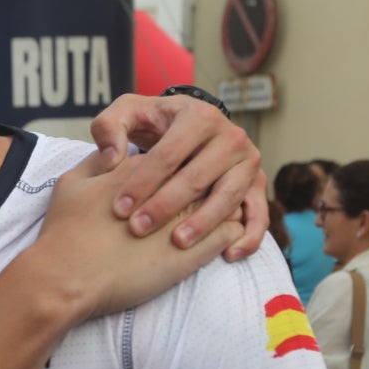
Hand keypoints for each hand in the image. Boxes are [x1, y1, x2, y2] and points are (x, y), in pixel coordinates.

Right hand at [29, 145, 243, 316]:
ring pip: (226, 199)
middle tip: (203, 194)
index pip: (173, 155)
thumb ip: (98, 159)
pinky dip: (233, 233)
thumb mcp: (72, 181)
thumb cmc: (65, 232)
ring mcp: (187, 218)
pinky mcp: (196, 251)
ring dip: (223, 204)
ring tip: (219, 214)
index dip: (174, 167)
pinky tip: (224, 241)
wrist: (69, 278)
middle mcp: (171, 185)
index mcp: (143, 164)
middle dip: (204, 181)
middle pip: (203, 173)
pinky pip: (233, 232)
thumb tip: (115, 152)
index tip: (174, 178)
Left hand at [89, 92, 264, 259]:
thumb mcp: (128, 114)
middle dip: (166, 206)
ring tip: (177, 243)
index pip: (169, 153)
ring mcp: (248, 162)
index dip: (143, 182)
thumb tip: (112, 159)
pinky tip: (228, 255)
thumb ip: (108, 127)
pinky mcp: (257, 185)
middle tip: (138, 229)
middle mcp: (231, 136)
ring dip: (204, 223)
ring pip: (228, 196)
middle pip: (198, 176)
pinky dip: (249, 236)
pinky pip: (259, 214)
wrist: (190, 128)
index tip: (120, 208)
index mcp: (199, 115)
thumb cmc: (154, 125)